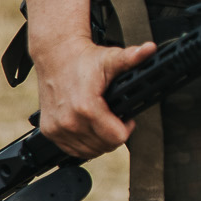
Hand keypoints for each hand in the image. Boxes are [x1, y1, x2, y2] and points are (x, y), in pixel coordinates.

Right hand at [33, 34, 155, 157]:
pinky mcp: (49, 131)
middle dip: (114, 134)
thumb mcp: (111, 58)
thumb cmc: (83, 59)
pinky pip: (72, 150)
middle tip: (116, 118)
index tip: (126, 117)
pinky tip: (89, 128)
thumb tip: (151, 49)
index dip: (127, 128)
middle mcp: (69, 121)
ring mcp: (57, 128)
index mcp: (85, 107)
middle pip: (104, 146)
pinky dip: (84, 143)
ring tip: (103, 123)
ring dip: (100, 141)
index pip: (116, 137)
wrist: (55, 56)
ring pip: (89, 151)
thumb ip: (132, 58)